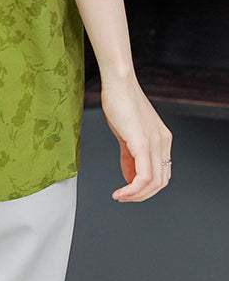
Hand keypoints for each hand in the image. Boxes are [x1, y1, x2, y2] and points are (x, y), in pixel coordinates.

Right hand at [100, 73, 172, 201]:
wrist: (118, 82)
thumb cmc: (120, 101)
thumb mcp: (127, 133)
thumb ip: (130, 156)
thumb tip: (129, 176)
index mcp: (162, 139)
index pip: (162, 173)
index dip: (148, 187)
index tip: (130, 190)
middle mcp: (163, 142)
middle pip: (161, 182)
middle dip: (143, 195)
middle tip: (125, 198)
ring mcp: (154, 143)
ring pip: (154, 183)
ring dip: (137, 195)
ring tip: (121, 197)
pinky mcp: (142, 142)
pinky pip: (143, 176)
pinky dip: (132, 189)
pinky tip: (121, 191)